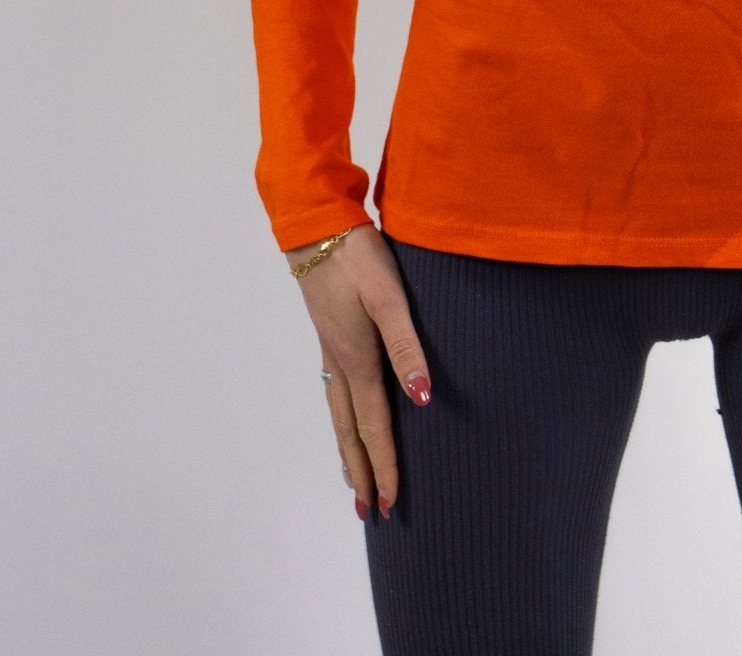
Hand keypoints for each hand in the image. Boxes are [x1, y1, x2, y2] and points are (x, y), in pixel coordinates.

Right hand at [284, 227, 433, 519]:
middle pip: (350, 432)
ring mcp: (331, 352)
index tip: (388, 502)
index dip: (384, 466)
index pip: (374, 427)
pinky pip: (336, 395)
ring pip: (339, 415)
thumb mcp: (389, 299)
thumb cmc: (359, 261)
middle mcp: (341, 365)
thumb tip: (422, 399)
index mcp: (358, 361)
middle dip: (361, 471)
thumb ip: (407, 347)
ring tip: (352, 479)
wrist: (318, 231)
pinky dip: (342, 422)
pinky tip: (346, 420)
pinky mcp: (330, 337)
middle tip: (368, 511)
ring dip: (348, 451)